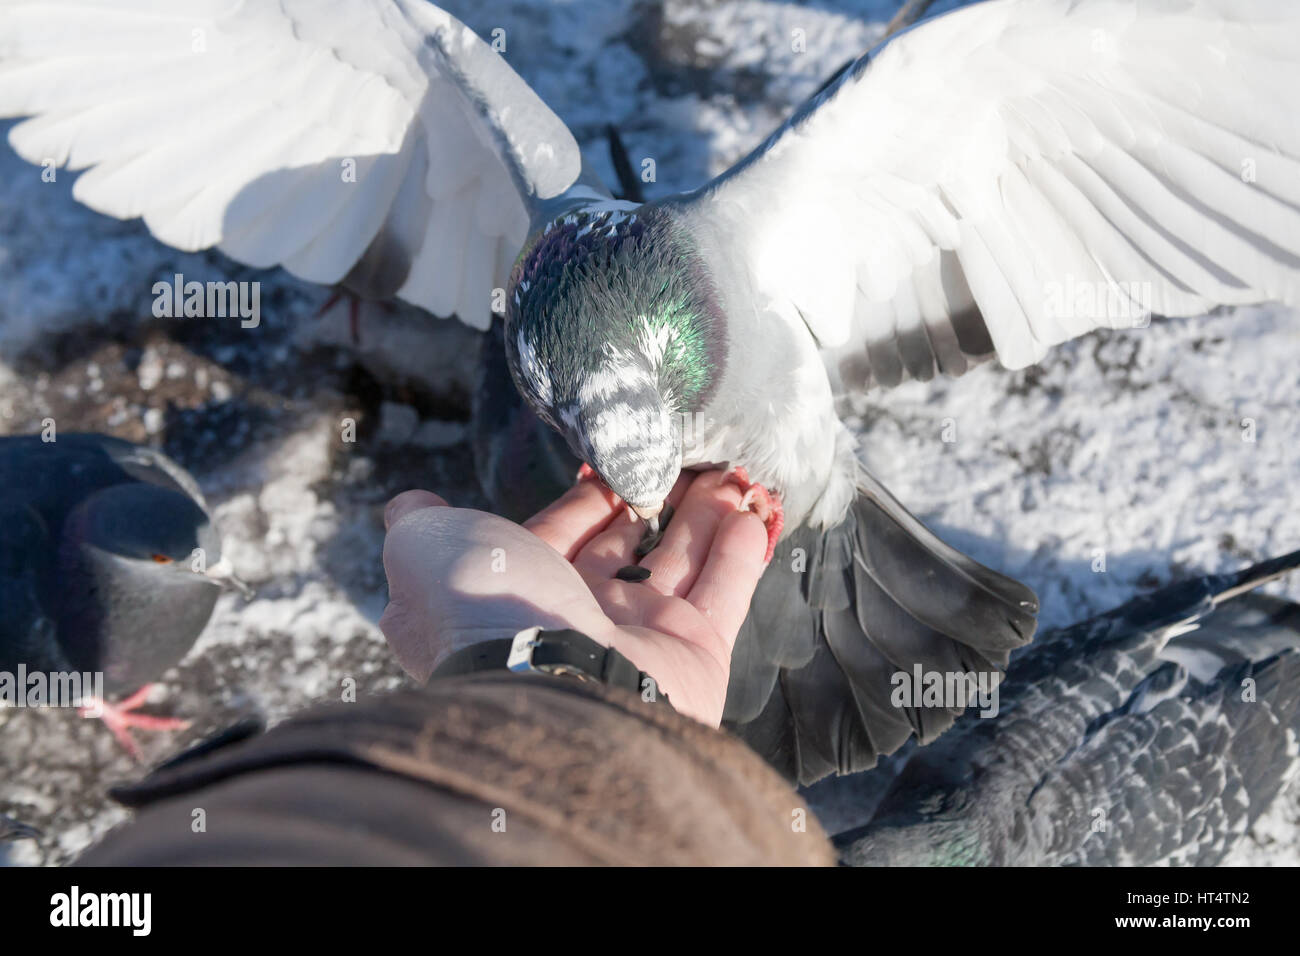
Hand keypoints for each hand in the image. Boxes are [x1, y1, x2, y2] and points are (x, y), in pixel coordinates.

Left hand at [379, 471, 768, 724]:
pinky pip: (724, 595)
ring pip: (679, 566)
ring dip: (705, 517)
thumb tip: (410, 505)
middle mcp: (573, 622)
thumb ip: (421, 526)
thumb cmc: (484, 607)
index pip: (555, 538)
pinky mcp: (694, 657)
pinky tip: (755, 513)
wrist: (553, 683)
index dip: (582, 502)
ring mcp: (638, 641)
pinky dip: (740, 553)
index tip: (611, 465)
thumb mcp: (426, 550)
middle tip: (684, 460)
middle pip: (624, 550)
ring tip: (732, 474)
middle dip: (652, 504)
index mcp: (515, 598)